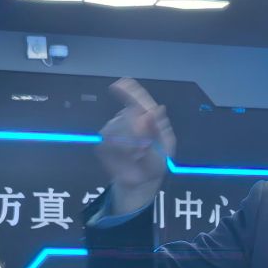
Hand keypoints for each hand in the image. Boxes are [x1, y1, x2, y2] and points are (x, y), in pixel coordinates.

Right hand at [99, 77, 175, 216]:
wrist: (142, 182)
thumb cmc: (155, 164)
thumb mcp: (163, 150)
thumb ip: (157, 130)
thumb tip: (157, 108)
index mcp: (148, 118)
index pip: (138, 99)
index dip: (128, 90)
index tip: (118, 85)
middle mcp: (130, 119)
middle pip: (125, 116)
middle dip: (134, 134)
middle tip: (143, 150)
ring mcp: (115, 130)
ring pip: (114, 129)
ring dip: (126, 145)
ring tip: (137, 156)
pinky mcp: (104, 143)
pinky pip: (106, 142)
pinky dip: (117, 152)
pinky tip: (125, 159)